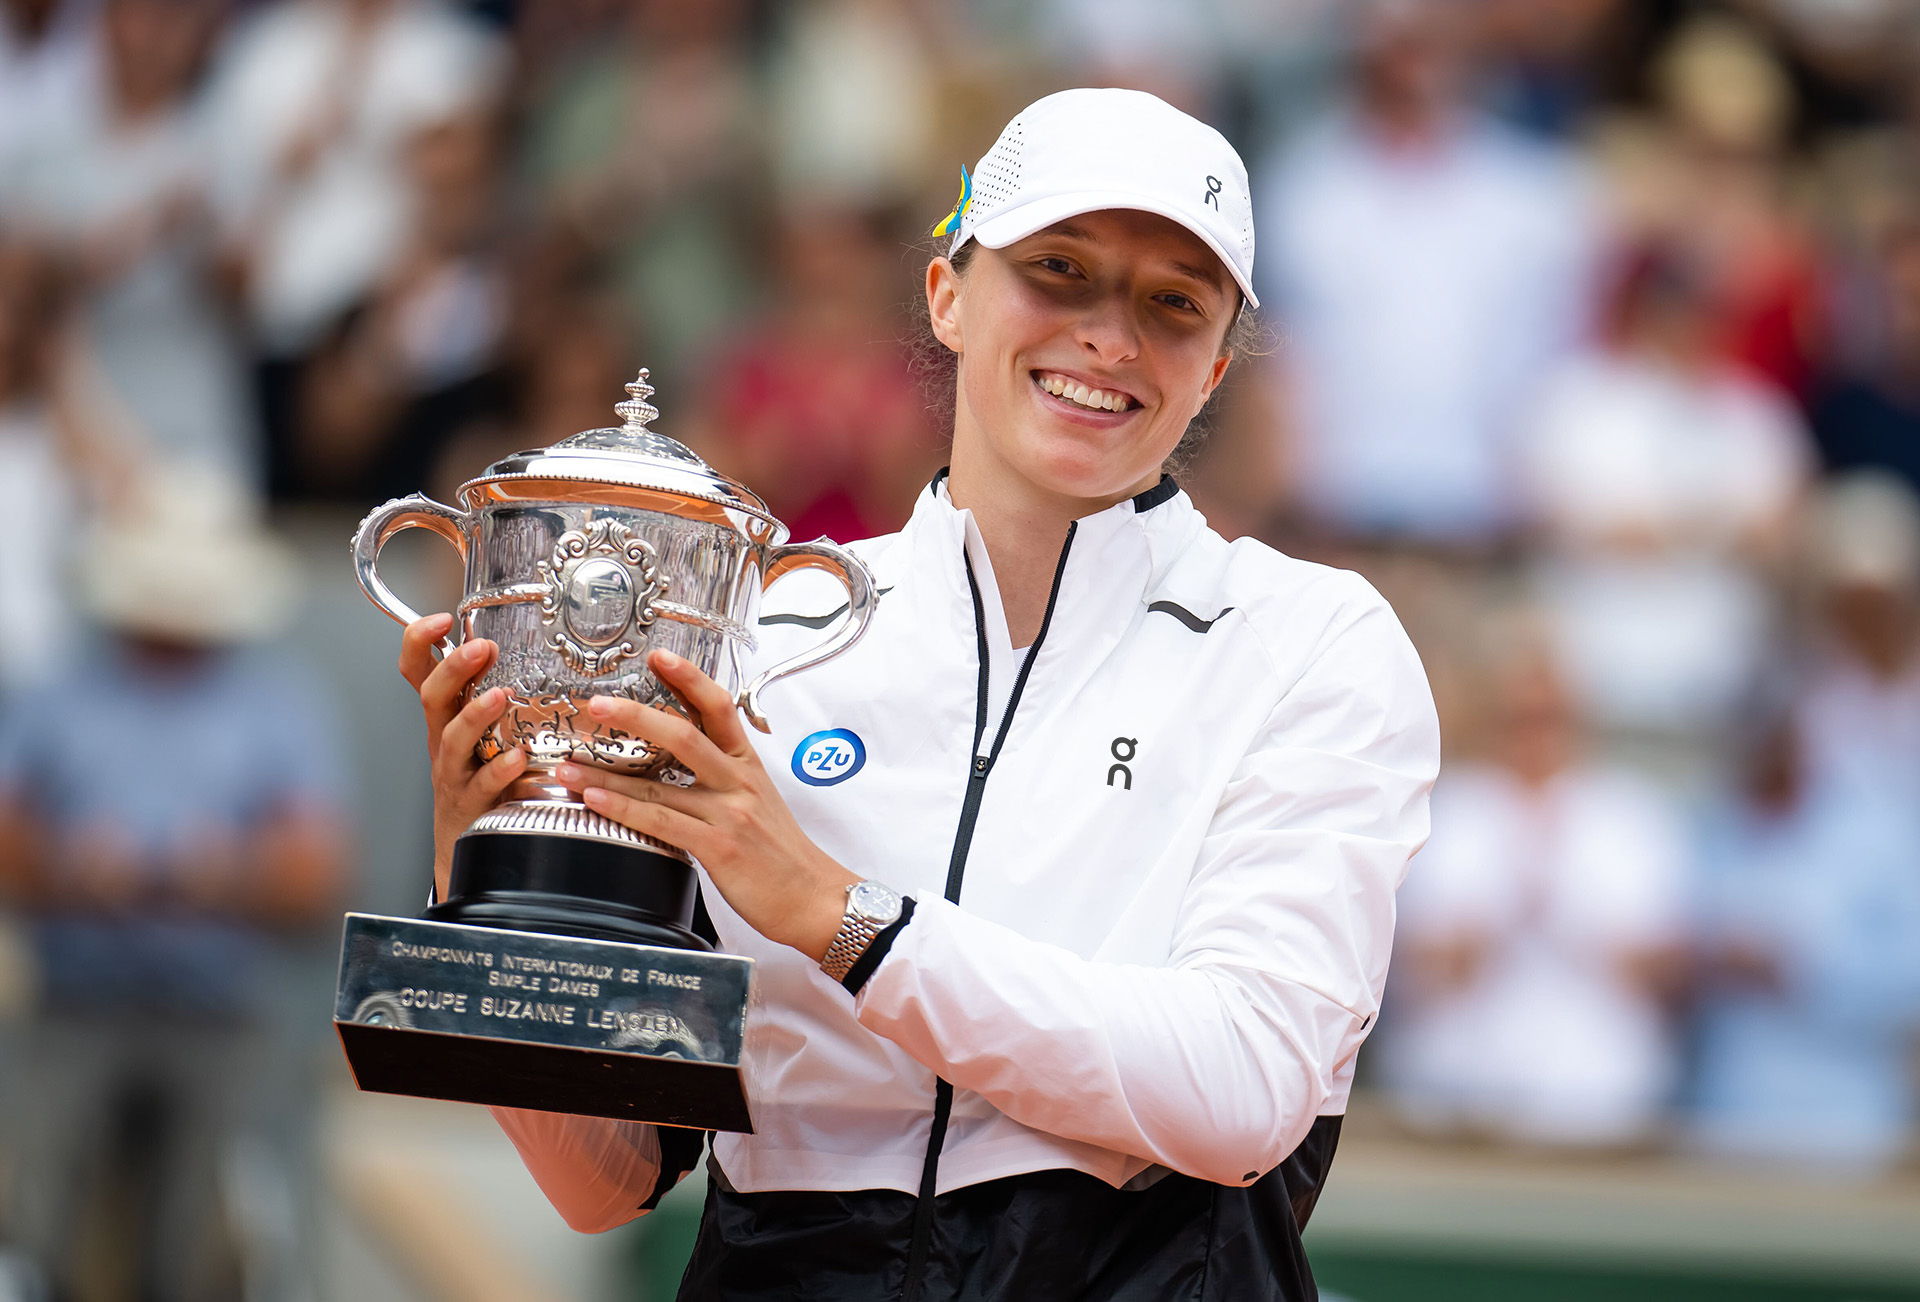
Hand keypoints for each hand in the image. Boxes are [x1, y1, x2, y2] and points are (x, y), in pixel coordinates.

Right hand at [397, 613, 527, 897]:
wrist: (462, 846)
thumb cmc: (478, 779)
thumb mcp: (476, 731)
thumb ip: (490, 691)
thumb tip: (520, 642)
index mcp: (442, 715)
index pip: (417, 670)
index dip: (420, 641)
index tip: (441, 618)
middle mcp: (442, 739)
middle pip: (432, 697)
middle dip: (452, 668)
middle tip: (481, 647)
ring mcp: (453, 772)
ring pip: (453, 739)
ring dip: (475, 715)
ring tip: (500, 695)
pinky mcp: (471, 804)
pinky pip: (482, 785)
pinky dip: (500, 770)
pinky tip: (519, 757)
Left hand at [553, 649, 856, 961]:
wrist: (813, 896)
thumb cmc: (782, 854)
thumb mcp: (760, 801)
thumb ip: (723, 777)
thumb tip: (680, 766)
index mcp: (748, 765)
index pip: (719, 708)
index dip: (689, 678)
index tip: (659, 657)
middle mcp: (738, 782)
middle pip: (684, 734)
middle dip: (636, 715)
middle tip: (597, 704)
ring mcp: (727, 813)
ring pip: (659, 783)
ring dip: (606, 773)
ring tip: (568, 765)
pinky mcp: (717, 847)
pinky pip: (660, 822)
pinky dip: (622, 809)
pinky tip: (594, 800)